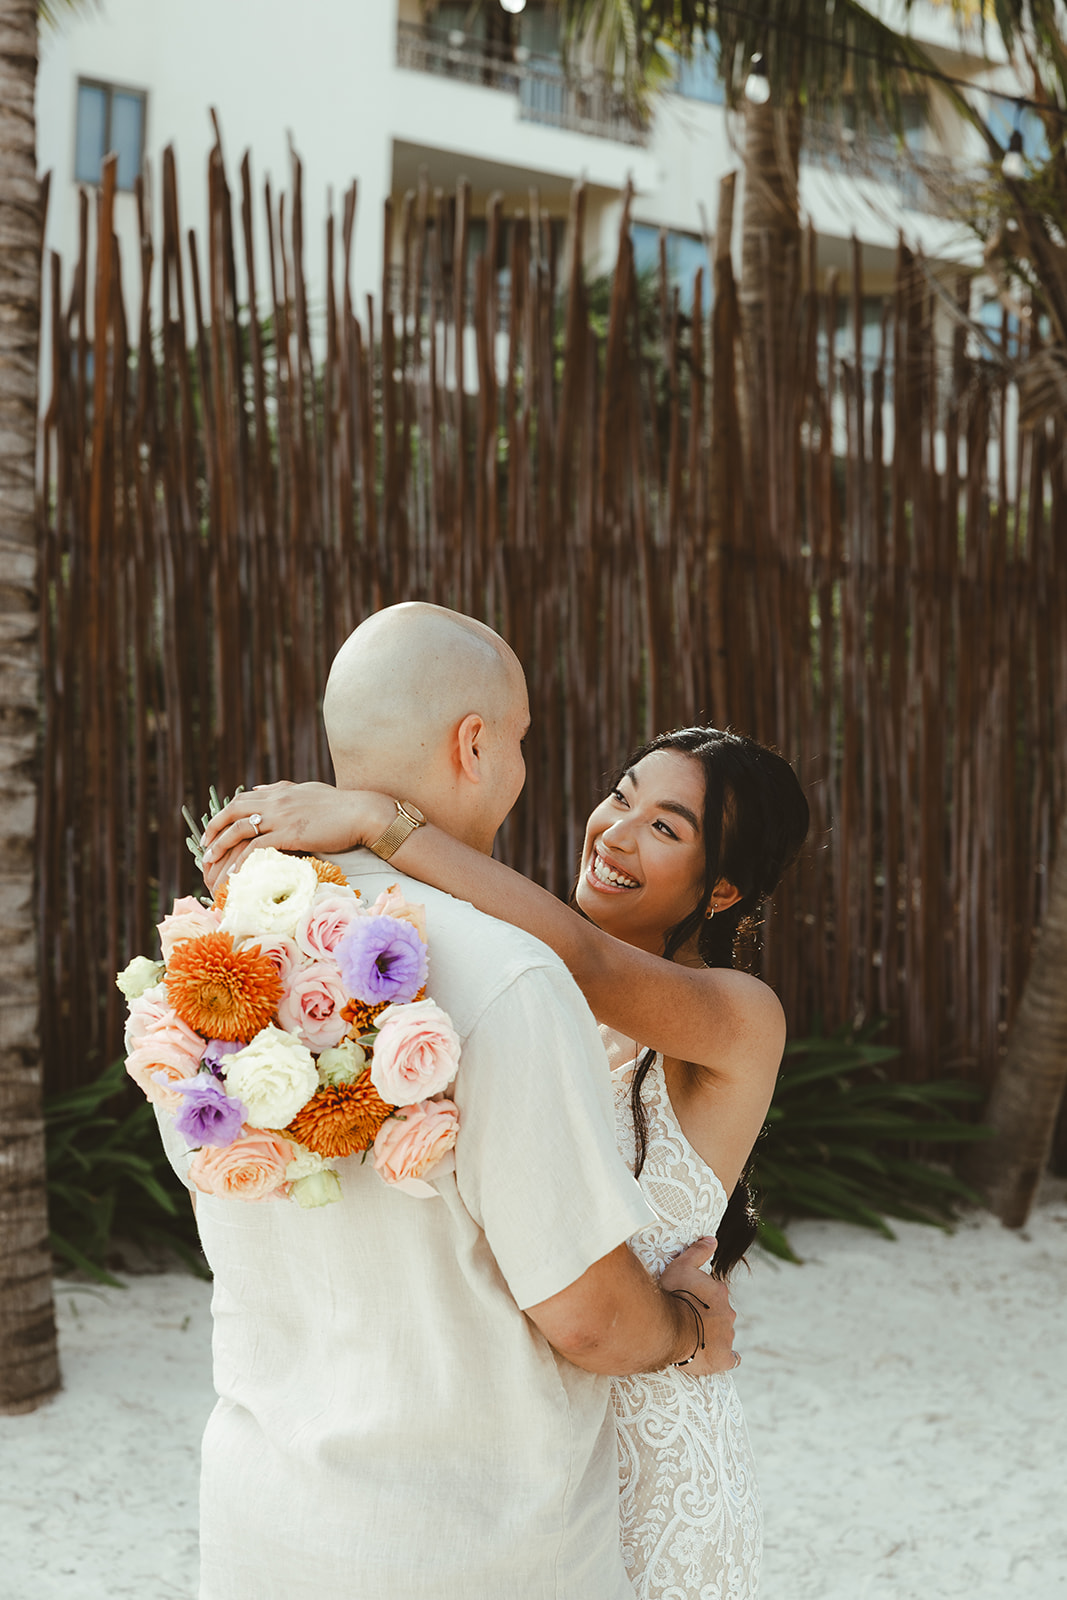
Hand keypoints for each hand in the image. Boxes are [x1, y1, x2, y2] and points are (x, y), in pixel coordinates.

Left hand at [200, 782, 376, 893]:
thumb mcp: (306, 790)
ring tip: (210, 862)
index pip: (242, 799)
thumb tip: (257, 788)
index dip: (224, 814)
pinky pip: (258, 847)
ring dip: (221, 846)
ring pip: (241, 830)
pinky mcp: (291, 834)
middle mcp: (276, 801)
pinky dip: (242, 860)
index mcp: (280, 791)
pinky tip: (234, 872)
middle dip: (214, 829)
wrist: (362, 812)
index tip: (213, 829)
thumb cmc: (340, 806)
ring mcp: (282, 817)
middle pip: (233, 811)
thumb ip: (280, 789)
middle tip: (203, 846)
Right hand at [659, 1238, 736, 1376]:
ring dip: (712, 1335)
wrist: (668, 1330)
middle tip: (688, 1320)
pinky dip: (725, 1357)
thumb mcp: (681, 1266)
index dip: (700, 1297)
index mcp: (720, 1292)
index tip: (687, 1301)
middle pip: (720, 1314)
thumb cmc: (672, 1296)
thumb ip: (698, 1252)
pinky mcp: (723, 1359)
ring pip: (723, 1334)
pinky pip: (730, 1359)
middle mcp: (728, 1314)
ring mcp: (727, 1338)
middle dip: (707, 1316)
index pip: (715, 1294)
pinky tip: (716, 1357)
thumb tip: (712, 1239)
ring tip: (692, 1339)